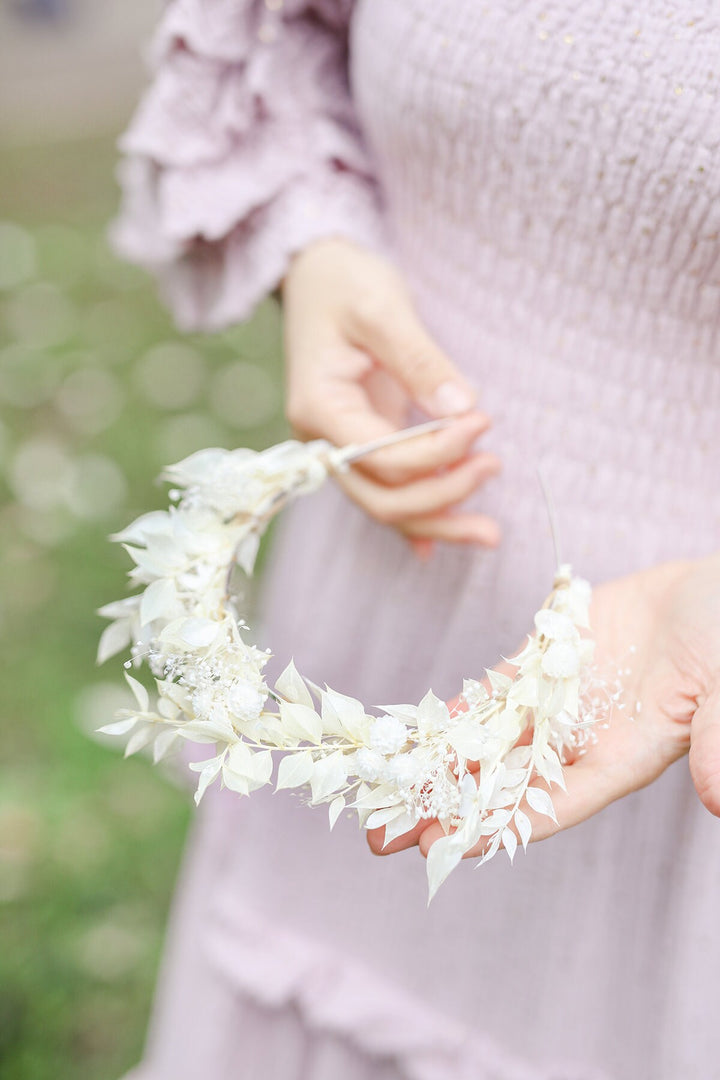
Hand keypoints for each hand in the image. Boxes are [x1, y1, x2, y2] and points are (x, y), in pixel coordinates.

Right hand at [281, 238, 500, 549]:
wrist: (317, 274)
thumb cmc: (345, 282)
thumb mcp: (381, 308)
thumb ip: (419, 360)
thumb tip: (460, 409)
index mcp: (319, 408)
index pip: (385, 458)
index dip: (439, 451)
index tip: (482, 420)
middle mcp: (322, 440)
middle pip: (382, 499)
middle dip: (442, 499)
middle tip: (494, 467)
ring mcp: (339, 447)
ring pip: (386, 506)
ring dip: (437, 520)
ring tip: (490, 532)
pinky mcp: (360, 445)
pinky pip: (386, 491)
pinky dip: (416, 519)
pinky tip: (445, 541)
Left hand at [368, 554, 719, 857]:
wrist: (718, 588)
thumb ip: (716, 739)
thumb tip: (719, 799)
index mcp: (623, 757)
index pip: (550, 805)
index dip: (495, 829)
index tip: (439, 848)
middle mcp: (582, 737)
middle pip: (502, 781)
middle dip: (444, 807)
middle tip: (380, 835)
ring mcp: (561, 699)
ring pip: (488, 739)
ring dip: (437, 763)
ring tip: (381, 786)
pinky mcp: (549, 658)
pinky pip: (496, 689)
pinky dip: (460, 708)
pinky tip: (419, 725)